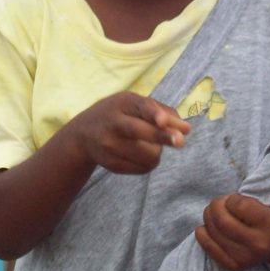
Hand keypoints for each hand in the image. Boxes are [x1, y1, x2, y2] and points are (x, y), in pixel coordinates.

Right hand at [69, 92, 190, 174]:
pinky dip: (150, 163)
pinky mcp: (110, 164)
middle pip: (140, 131)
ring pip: (146, 154)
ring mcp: (109, 145)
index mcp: (122, 102)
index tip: (163, 122)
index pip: (140, 107)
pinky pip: (142, 168)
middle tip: (180, 142)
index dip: (153, 114)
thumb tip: (186, 129)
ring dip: (158, 151)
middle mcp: (113, 122)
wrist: (83, 134)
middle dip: (162, 137)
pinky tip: (143, 155)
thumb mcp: (135, 104)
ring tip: (154, 145)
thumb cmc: (119, 114)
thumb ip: (163, 112)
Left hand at [195, 194, 269, 270]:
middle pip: (222, 221)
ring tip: (214, 213)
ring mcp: (246, 258)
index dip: (232, 198)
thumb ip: (250, 199)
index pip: (240, 206)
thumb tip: (224, 200)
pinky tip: (206, 227)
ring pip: (213, 232)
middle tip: (219, 202)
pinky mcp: (234, 266)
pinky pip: (209, 248)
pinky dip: (202, 234)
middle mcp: (259, 244)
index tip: (234, 199)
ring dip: (208, 217)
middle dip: (215, 205)